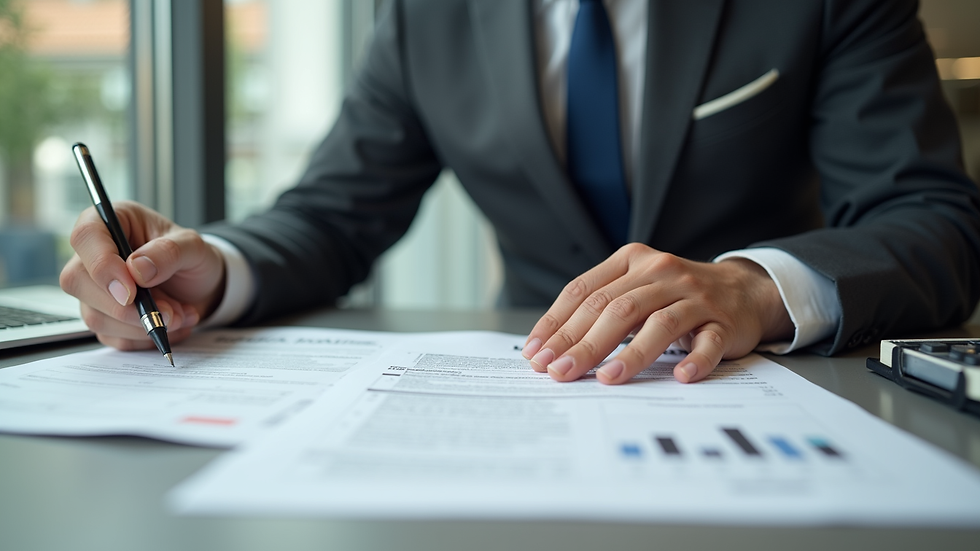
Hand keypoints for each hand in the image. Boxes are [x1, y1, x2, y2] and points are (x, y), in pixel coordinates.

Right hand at [60, 201, 225, 350]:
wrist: (200, 286)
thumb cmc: (191, 257)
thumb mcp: (193, 247)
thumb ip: (168, 252)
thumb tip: (137, 268)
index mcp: (112, 222)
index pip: (86, 236)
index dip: (102, 265)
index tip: (131, 291)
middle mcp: (95, 254)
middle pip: (77, 281)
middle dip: (125, 307)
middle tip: (168, 312)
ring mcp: (94, 288)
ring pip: (94, 315)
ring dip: (141, 324)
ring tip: (179, 315)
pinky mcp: (103, 316)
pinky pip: (112, 336)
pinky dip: (144, 337)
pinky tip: (170, 325)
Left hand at [521, 244, 793, 383]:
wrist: (744, 289)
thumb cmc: (675, 295)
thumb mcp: (635, 288)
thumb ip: (598, 307)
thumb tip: (548, 347)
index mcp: (631, 260)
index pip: (584, 291)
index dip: (557, 323)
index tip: (536, 354)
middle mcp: (661, 272)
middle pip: (615, 308)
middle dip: (582, 344)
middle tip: (559, 372)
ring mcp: (695, 296)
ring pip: (658, 323)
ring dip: (630, 354)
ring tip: (606, 378)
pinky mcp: (724, 322)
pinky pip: (708, 342)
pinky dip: (695, 359)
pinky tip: (680, 376)